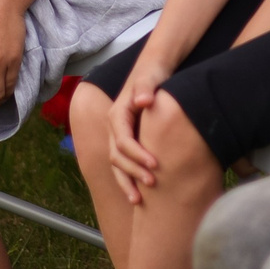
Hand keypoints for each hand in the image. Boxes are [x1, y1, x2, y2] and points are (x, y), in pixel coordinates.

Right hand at [105, 54, 173, 203]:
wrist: (154, 69)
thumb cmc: (153, 73)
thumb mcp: (150, 77)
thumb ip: (145, 87)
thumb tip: (142, 101)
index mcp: (117, 115)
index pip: (122, 141)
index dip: (137, 156)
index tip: (155, 165)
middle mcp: (115, 127)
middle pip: (117, 157)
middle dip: (131, 174)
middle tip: (153, 184)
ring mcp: (120, 135)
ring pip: (118, 164)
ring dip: (127, 182)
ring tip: (140, 200)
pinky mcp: (129, 140)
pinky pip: (126, 163)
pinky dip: (130, 178)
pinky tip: (141, 194)